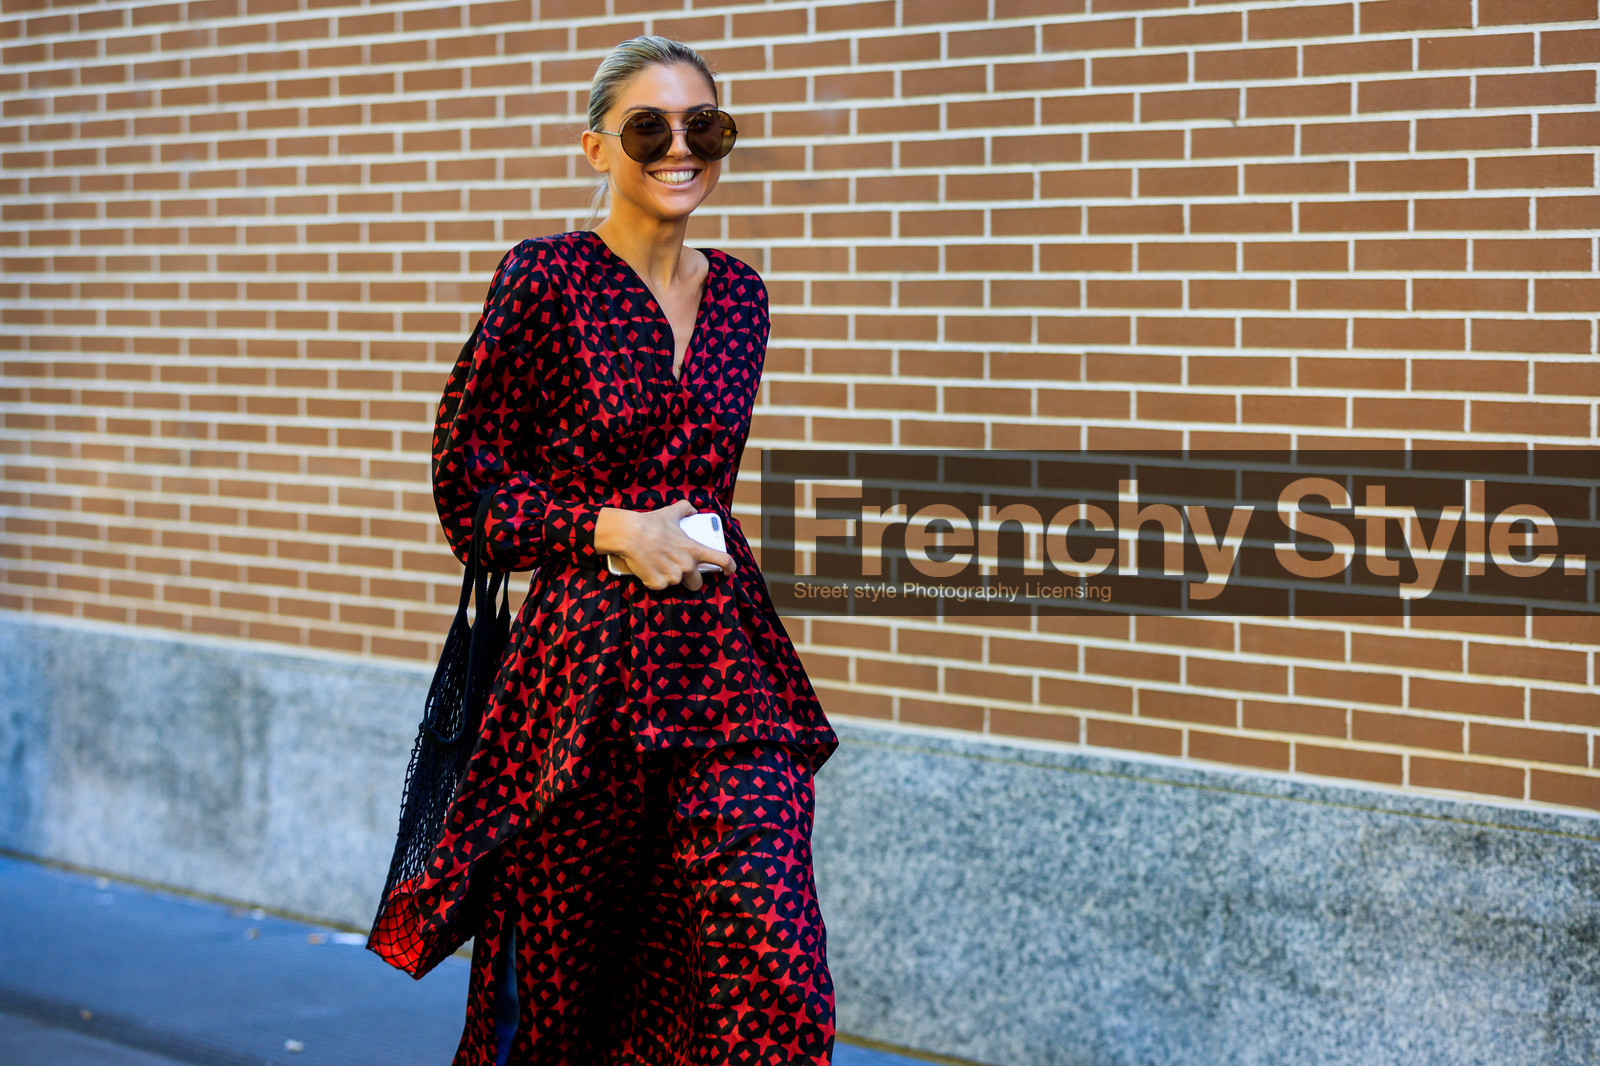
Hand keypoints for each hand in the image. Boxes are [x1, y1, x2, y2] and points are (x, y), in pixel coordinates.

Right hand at [599, 499, 736, 591]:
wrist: (629, 534)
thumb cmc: (650, 523)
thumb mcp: (671, 513)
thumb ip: (685, 509)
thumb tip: (692, 510)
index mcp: (694, 550)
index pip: (722, 560)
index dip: (730, 567)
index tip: (729, 571)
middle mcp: (687, 566)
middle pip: (697, 583)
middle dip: (690, 580)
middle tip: (678, 570)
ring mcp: (673, 577)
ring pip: (675, 584)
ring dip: (668, 577)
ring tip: (656, 562)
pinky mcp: (658, 584)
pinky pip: (658, 586)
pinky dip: (653, 580)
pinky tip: (647, 568)